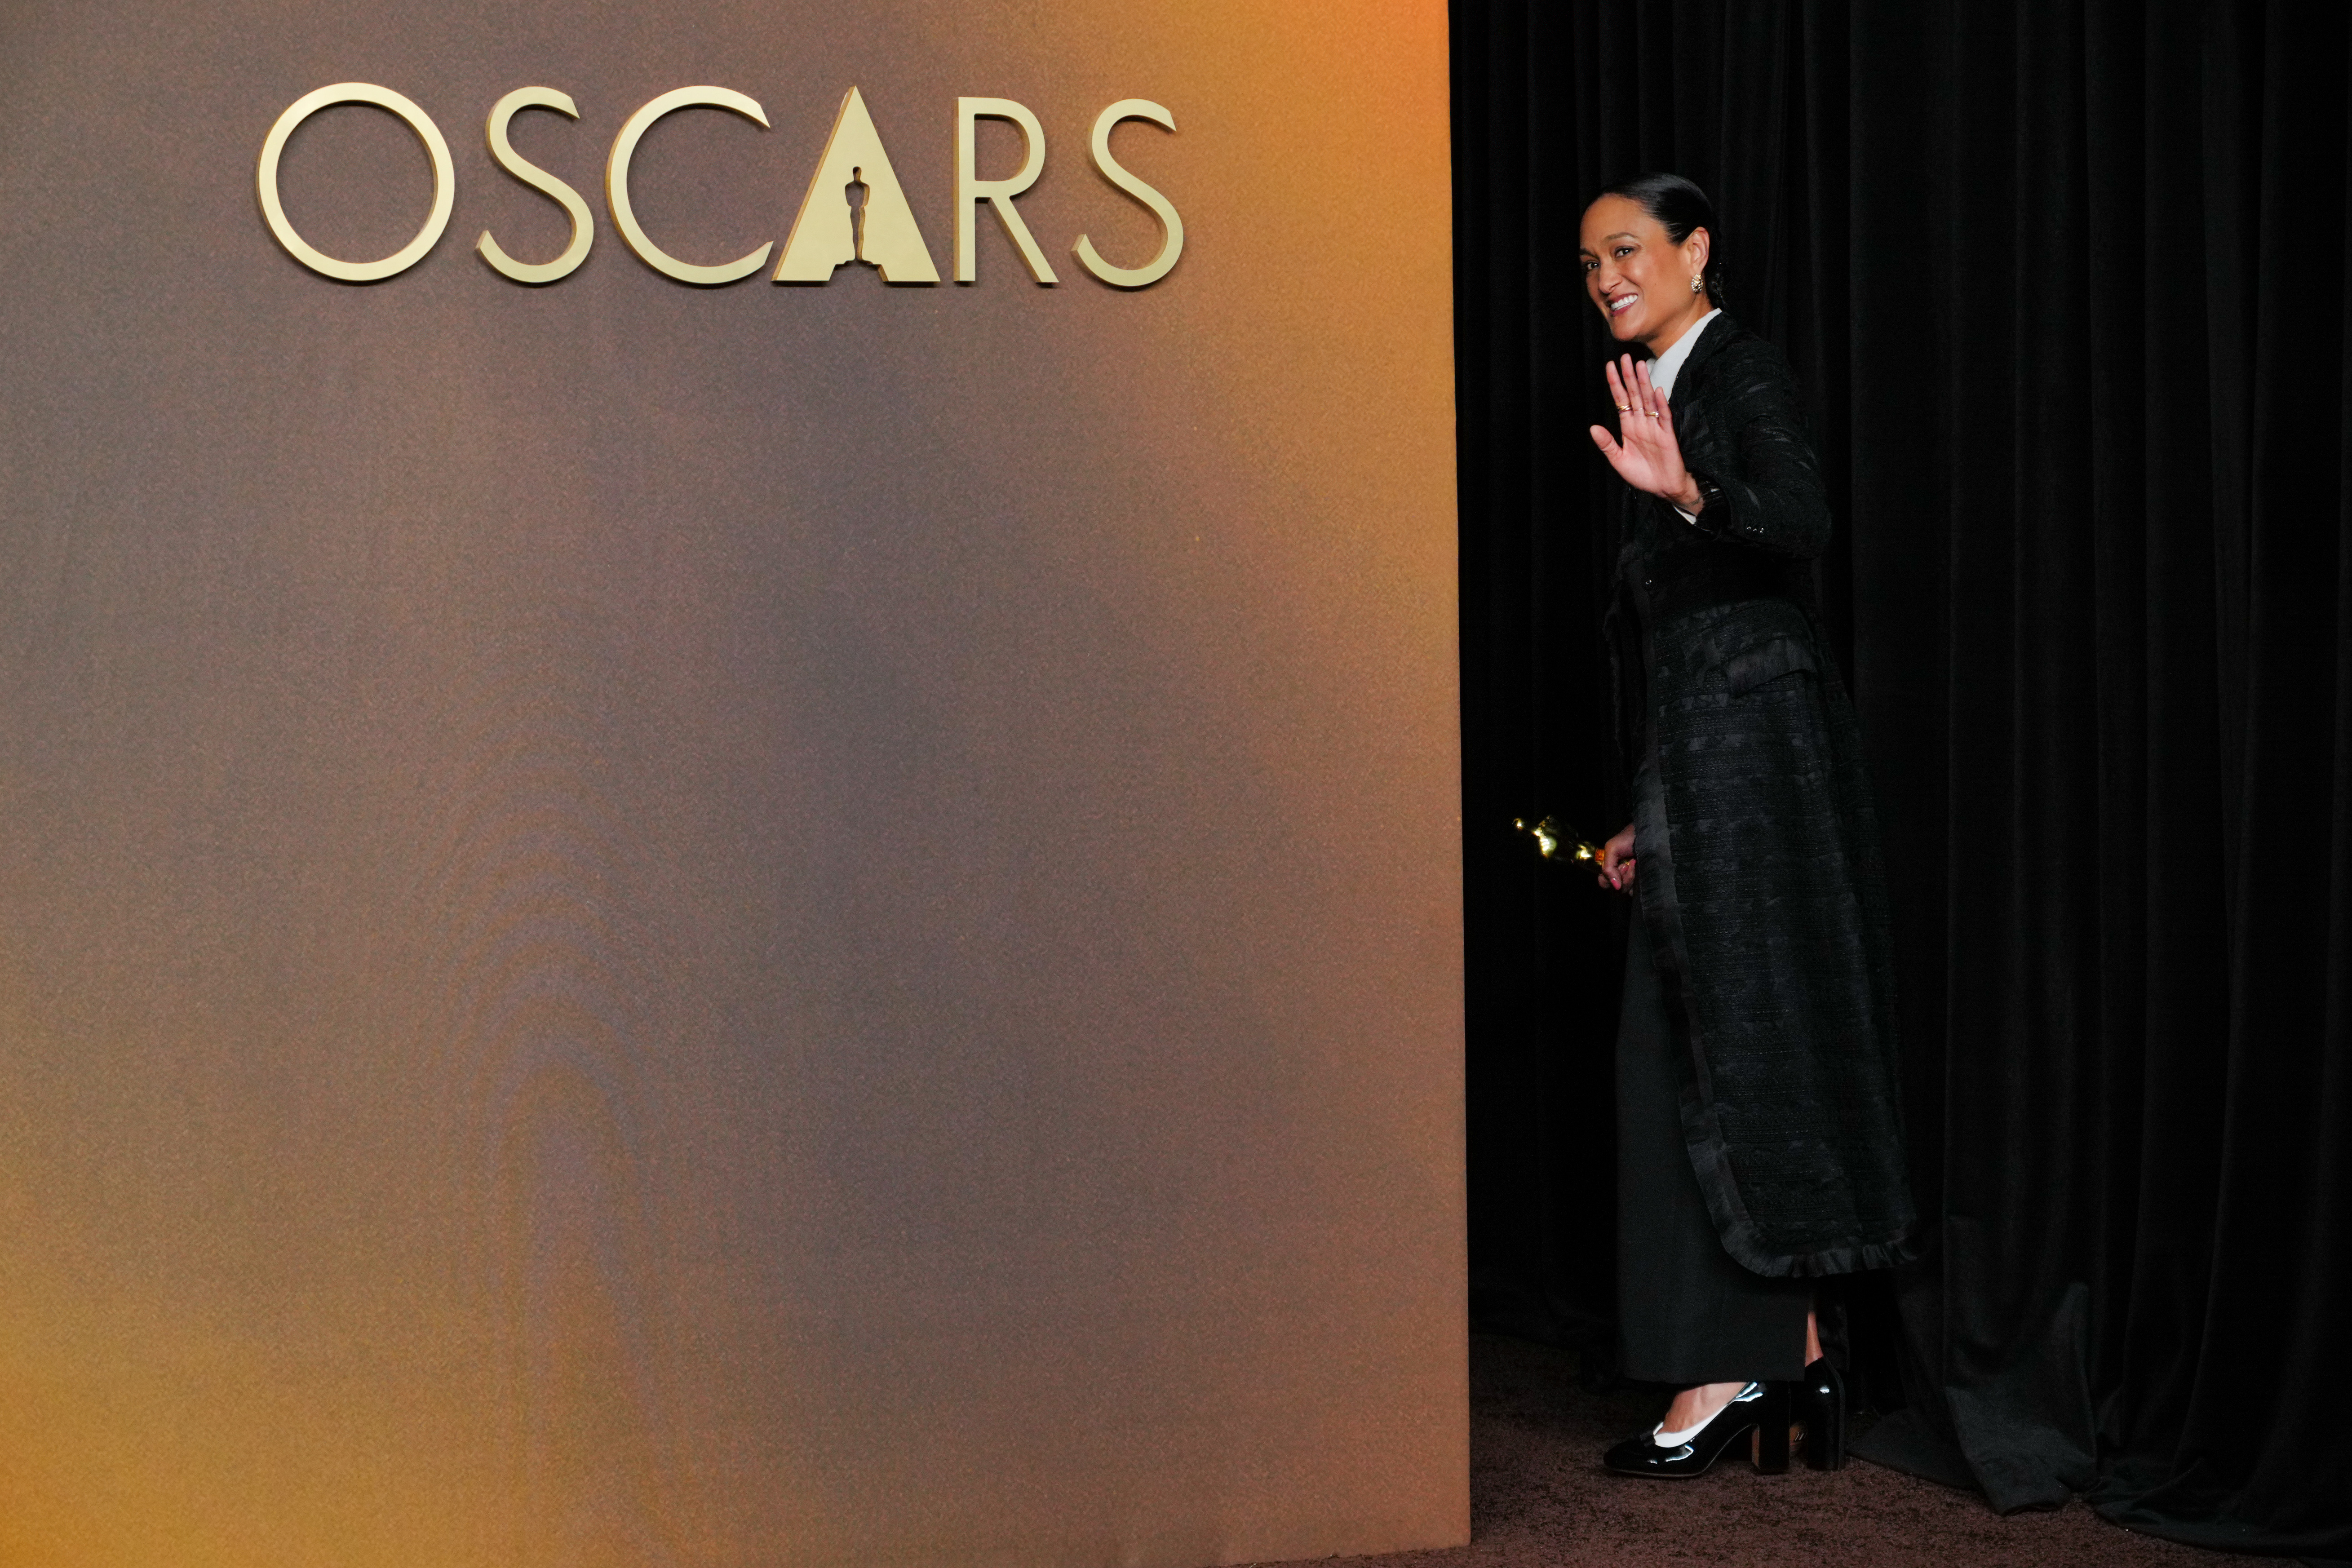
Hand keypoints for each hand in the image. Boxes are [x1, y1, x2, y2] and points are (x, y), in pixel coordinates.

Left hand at [1588, 355, 1702, 511]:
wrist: (1662, 488)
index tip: (1610, 366)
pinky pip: (1664, 417)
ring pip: (1649, 400)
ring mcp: (1655, 427)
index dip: (1616, 384)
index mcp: (1629, 426)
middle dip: (1629, 376)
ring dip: (1644, 384)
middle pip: (1635, 395)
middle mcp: (1641, 423)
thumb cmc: (1642, 474)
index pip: (1621, 400)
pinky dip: (1661, 404)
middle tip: (1625, 357)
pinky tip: (1657, 391)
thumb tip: (1593, 428)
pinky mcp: (1667, 435)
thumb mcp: (1618, 460)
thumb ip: (1607, 444)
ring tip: (1640, 366)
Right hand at [1598, 821, 1635, 892]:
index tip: (1619, 866)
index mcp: (1610, 868)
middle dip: (1622, 877)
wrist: (1647, 834)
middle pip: (1615, 889)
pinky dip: (1639, 882)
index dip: (1608, 879)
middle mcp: (1620, 875)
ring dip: (1630, 878)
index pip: (1604, 883)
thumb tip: (1616, 887)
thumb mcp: (1612, 849)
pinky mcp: (1642, 881)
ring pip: (1626, 890)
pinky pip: (1638, 890)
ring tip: (1635, 863)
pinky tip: (1641, 869)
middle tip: (1628, 864)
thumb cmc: (1628, 838)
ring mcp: (1632, 879)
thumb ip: (1608, 868)